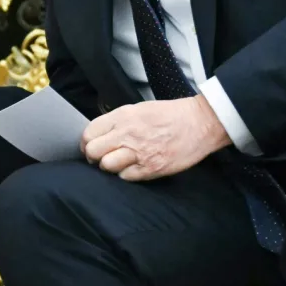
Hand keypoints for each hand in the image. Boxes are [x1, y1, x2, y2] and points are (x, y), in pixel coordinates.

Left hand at [81, 96, 230, 180]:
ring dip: (109, 166)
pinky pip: (126, 177)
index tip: (89, 146)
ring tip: (117, 163)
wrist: (199, 123)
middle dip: (92, 156)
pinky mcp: (151, 168)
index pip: (89, 132)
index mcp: (123, 116)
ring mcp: (139, 152)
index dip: (85, 142)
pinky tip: (133, 167)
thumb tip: (100, 134)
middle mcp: (128, 134)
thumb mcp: (138, 109)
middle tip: (99, 157)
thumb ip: (117, 121)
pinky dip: (126, 174)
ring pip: (106, 166)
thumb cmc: (170, 115)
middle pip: (93, 151)